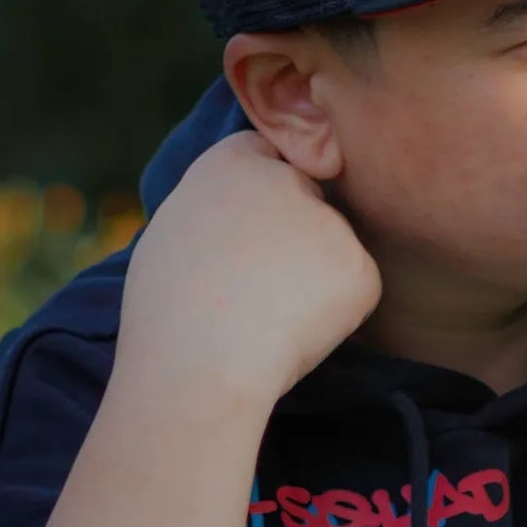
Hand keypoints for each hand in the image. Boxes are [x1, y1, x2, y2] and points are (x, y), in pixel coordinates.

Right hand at [117, 132, 381, 409]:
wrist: (196, 368)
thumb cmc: (167, 315)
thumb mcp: (173, 233)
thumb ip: (216, 207)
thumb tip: (242, 212)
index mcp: (233, 163)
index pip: (264, 158)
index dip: (261, 199)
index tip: (249, 234)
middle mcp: (286, 178)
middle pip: (305, 199)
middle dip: (293, 236)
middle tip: (255, 290)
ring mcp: (328, 220)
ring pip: (331, 247)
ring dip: (313, 278)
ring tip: (265, 319)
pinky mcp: (359, 266)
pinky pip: (354, 289)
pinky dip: (336, 315)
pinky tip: (294, 335)